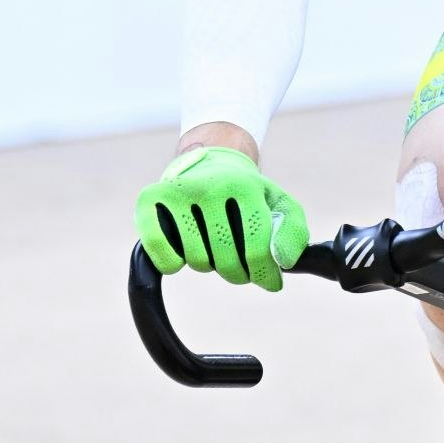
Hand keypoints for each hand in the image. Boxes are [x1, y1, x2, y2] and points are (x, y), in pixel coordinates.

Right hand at [134, 144, 308, 291]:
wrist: (211, 160)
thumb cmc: (248, 193)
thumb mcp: (280, 204)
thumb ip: (294, 233)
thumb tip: (282, 261)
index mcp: (245, 186)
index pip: (256, 245)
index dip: (264, 273)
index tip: (270, 282)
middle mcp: (210, 186)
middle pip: (225, 258)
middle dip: (237, 272)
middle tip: (239, 264)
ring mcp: (178, 192)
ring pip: (196, 260)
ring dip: (207, 265)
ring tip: (213, 246)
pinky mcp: (149, 200)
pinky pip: (160, 252)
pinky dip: (171, 263)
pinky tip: (183, 252)